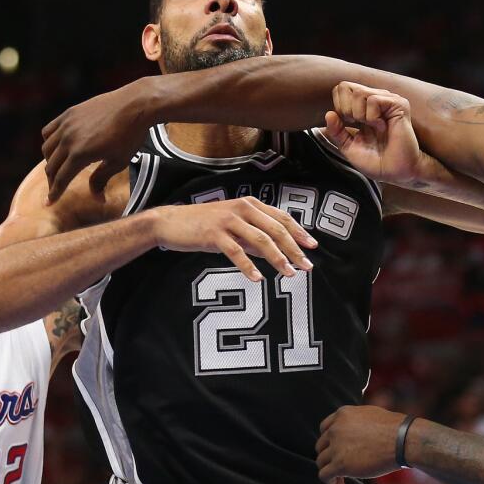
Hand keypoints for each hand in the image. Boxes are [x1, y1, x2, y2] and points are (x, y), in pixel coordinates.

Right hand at [42, 82, 153, 202]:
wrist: (135, 105)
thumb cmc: (130, 136)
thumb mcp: (118, 162)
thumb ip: (102, 179)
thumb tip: (97, 199)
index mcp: (80, 154)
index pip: (61, 178)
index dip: (55, 193)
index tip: (49, 203)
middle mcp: (68, 139)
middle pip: (51, 165)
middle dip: (52, 180)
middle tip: (55, 189)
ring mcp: (67, 124)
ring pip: (47, 147)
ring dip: (50, 161)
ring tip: (57, 168)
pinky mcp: (69, 113)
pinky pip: (49, 130)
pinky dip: (49, 141)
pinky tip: (56, 146)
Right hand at [150, 197, 317, 281]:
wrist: (170, 223)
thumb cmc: (203, 225)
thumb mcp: (233, 226)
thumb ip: (253, 235)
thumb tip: (275, 251)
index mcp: (249, 204)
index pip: (281, 218)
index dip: (299, 232)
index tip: (313, 247)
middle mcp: (242, 208)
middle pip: (276, 230)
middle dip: (294, 249)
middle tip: (306, 266)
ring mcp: (228, 220)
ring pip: (260, 240)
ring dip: (277, 258)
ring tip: (288, 274)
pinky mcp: (214, 234)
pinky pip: (236, 252)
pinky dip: (248, 266)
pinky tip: (258, 279)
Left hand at [315, 405, 407, 483]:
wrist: (402, 440)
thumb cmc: (394, 428)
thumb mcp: (370, 414)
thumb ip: (355, 421)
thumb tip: (353, 430)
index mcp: (342, 415)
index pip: (324, 428)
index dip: (329, 441)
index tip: (337, 450)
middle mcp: (335, 429)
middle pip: (321, 446)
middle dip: (329, 456)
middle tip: (340, 464)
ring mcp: (336, 447)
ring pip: (321, 461)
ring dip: (330, 470)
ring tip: (341, 477)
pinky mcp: (340, 464)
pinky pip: (324, 475)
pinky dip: (330, 482)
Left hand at [323, 82, 426, 185]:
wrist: (395, 172)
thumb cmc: (376, 162)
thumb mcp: (348, 147)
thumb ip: (336, 132)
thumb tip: (329, 114)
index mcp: (363, 107)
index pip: (341, 89)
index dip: (339, 107)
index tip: (349, 125)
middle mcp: (375, 100)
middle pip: (346, 86)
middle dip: (345, 109)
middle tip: (358, 125)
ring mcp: (387, 100)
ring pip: (359, 92)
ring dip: (359, 114)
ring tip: (372, 127)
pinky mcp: (398, 104)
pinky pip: (374, 100)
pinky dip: (372, 117)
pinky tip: (382, 127)